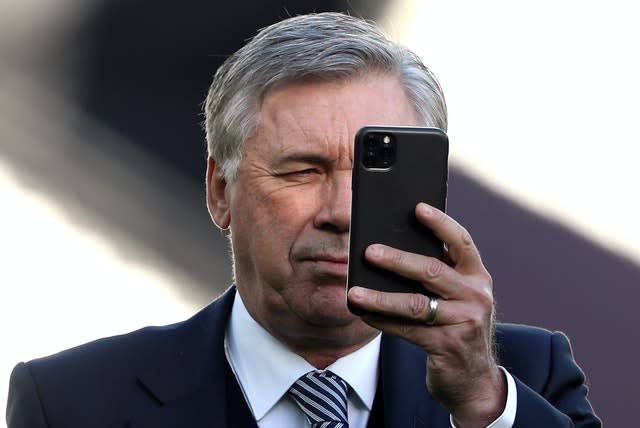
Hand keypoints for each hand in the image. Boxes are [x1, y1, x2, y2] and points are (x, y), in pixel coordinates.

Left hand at [347, 203, 505, 427]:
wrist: (475, 378)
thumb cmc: (456, 325)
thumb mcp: (457, 296)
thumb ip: (437, 275)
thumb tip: (388, 251)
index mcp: (477, 275)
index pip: (461, 241)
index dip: (440, 223)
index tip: (418, 207)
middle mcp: (476, 295)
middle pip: (432, 270)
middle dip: (397, 259)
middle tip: (368, 251)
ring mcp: (464, 321)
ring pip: (415, 304)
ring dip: (380, 297)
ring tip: (354, 291)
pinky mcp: (449, 345)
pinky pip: (408, 329)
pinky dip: (383, 321)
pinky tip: (364, 314)